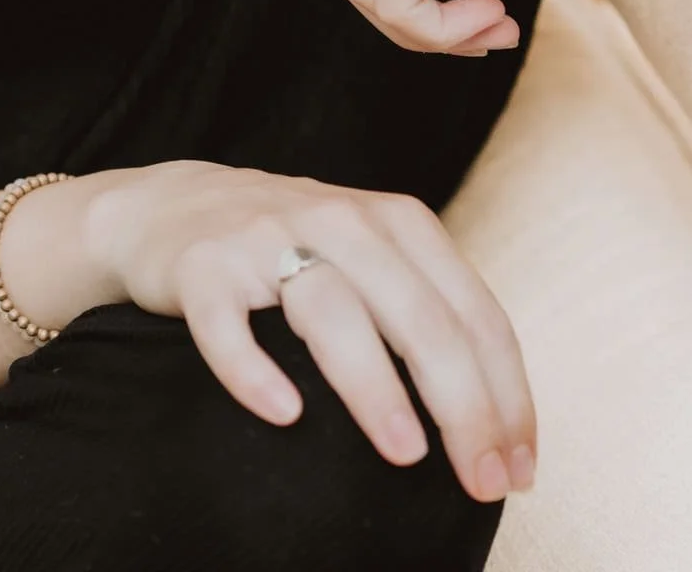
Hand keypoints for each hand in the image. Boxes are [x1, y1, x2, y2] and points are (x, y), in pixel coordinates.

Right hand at [86, 158, 536, 503]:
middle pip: (419, 317)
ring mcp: (266, 238)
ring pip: (333, 312)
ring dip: (375, 388)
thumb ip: (430, 313)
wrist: (173, 209)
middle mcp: (340, 220)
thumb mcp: (374, 259)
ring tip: (405, 455)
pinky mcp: (202, 266)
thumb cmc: (294, 252)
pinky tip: (283, 415)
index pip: (474, 315)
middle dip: (462, 406)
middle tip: (481, 483)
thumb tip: (501, 429)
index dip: (507, 396)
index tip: (518, 470)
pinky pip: (228, 323)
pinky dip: (254, 370)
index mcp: (397, 223)